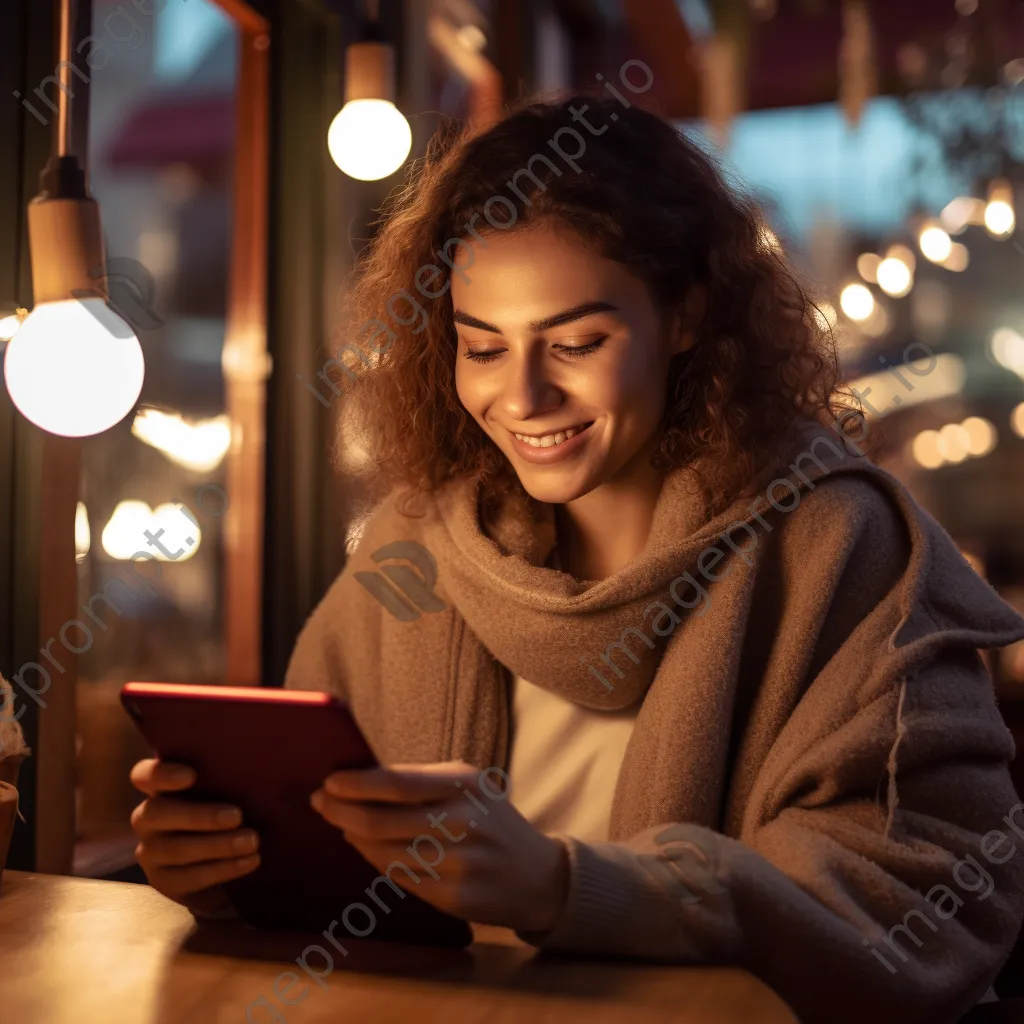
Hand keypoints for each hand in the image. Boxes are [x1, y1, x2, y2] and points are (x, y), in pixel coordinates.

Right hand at [129, 758, 259, 917]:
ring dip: (217, 845)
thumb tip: (265, 764)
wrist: (226, 861)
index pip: (144, 775)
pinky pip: (188, 877)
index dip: (162, 774)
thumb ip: (231, 777)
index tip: (192, 775)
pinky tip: (250, 861)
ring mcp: (151, 851)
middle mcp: (147, 817)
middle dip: (198, 815)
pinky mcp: (164, 881)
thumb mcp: (229, 790)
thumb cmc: (229, 810)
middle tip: (237, 816)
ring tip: (252, 841)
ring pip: (174, 848)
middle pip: (156, 813)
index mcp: (160, 788)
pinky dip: (223, 869)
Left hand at [309, 761, 569, 934]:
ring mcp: (458, 863)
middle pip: (381, 819)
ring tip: (342, 824)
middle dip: (341, 810)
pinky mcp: (453, 897)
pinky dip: (375, 860)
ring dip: (354, 837)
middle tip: (320, 802)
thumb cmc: (490, 820)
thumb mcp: (467, 786)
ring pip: (383, 851)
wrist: (538, 875)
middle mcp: (462, 822)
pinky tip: (367, 848)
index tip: (329, 781)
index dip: (356, 784)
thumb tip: (359, 779)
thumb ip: (420, 781)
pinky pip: (398, 877)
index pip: (396, 782)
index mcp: (464, 784)